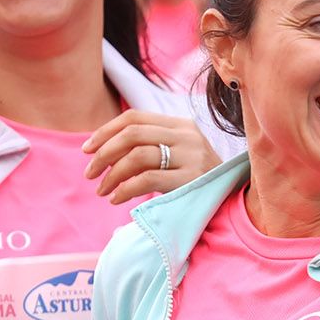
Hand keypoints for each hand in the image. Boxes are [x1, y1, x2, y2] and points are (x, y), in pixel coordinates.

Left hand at [82, 110, 220, 203]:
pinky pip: (147, 180)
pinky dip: (125, 189)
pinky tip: (116, 199)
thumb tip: (101, 149)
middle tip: (89, 173)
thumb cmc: (195, 180)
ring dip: (112, 174)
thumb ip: (148, 145)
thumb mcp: (176, 154)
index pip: (134, 117)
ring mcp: (191, 157)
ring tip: (102, 190)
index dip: (106, 131)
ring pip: (137, 156)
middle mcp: (187, 136)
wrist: (232, 201)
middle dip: (103, 153)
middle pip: (132, 134)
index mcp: (180, 124)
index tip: (87, 149)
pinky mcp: (190, 180)